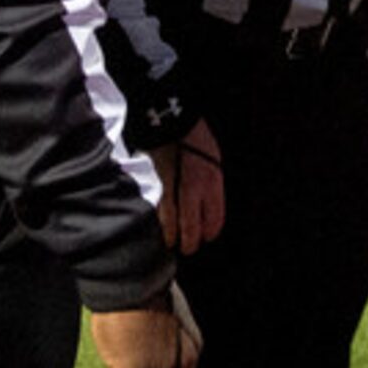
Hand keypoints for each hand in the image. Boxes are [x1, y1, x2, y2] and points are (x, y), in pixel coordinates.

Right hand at [153, 119, 224, 255]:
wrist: (169, 118)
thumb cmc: (194, 136)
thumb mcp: (213, 158)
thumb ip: (211, 184)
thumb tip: (207, 205)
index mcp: (212, 182)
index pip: (215, 219)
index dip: (211, 232)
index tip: (207, 237)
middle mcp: (193, 190)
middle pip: (192, 229)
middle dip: (190, 242)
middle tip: (188, 248)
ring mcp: (171, 190)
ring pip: (172, 225)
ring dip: (172, 236)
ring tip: (171, 242)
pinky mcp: (152, 187)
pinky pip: (157, 212)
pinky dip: (158, 222)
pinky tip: (158, 227)